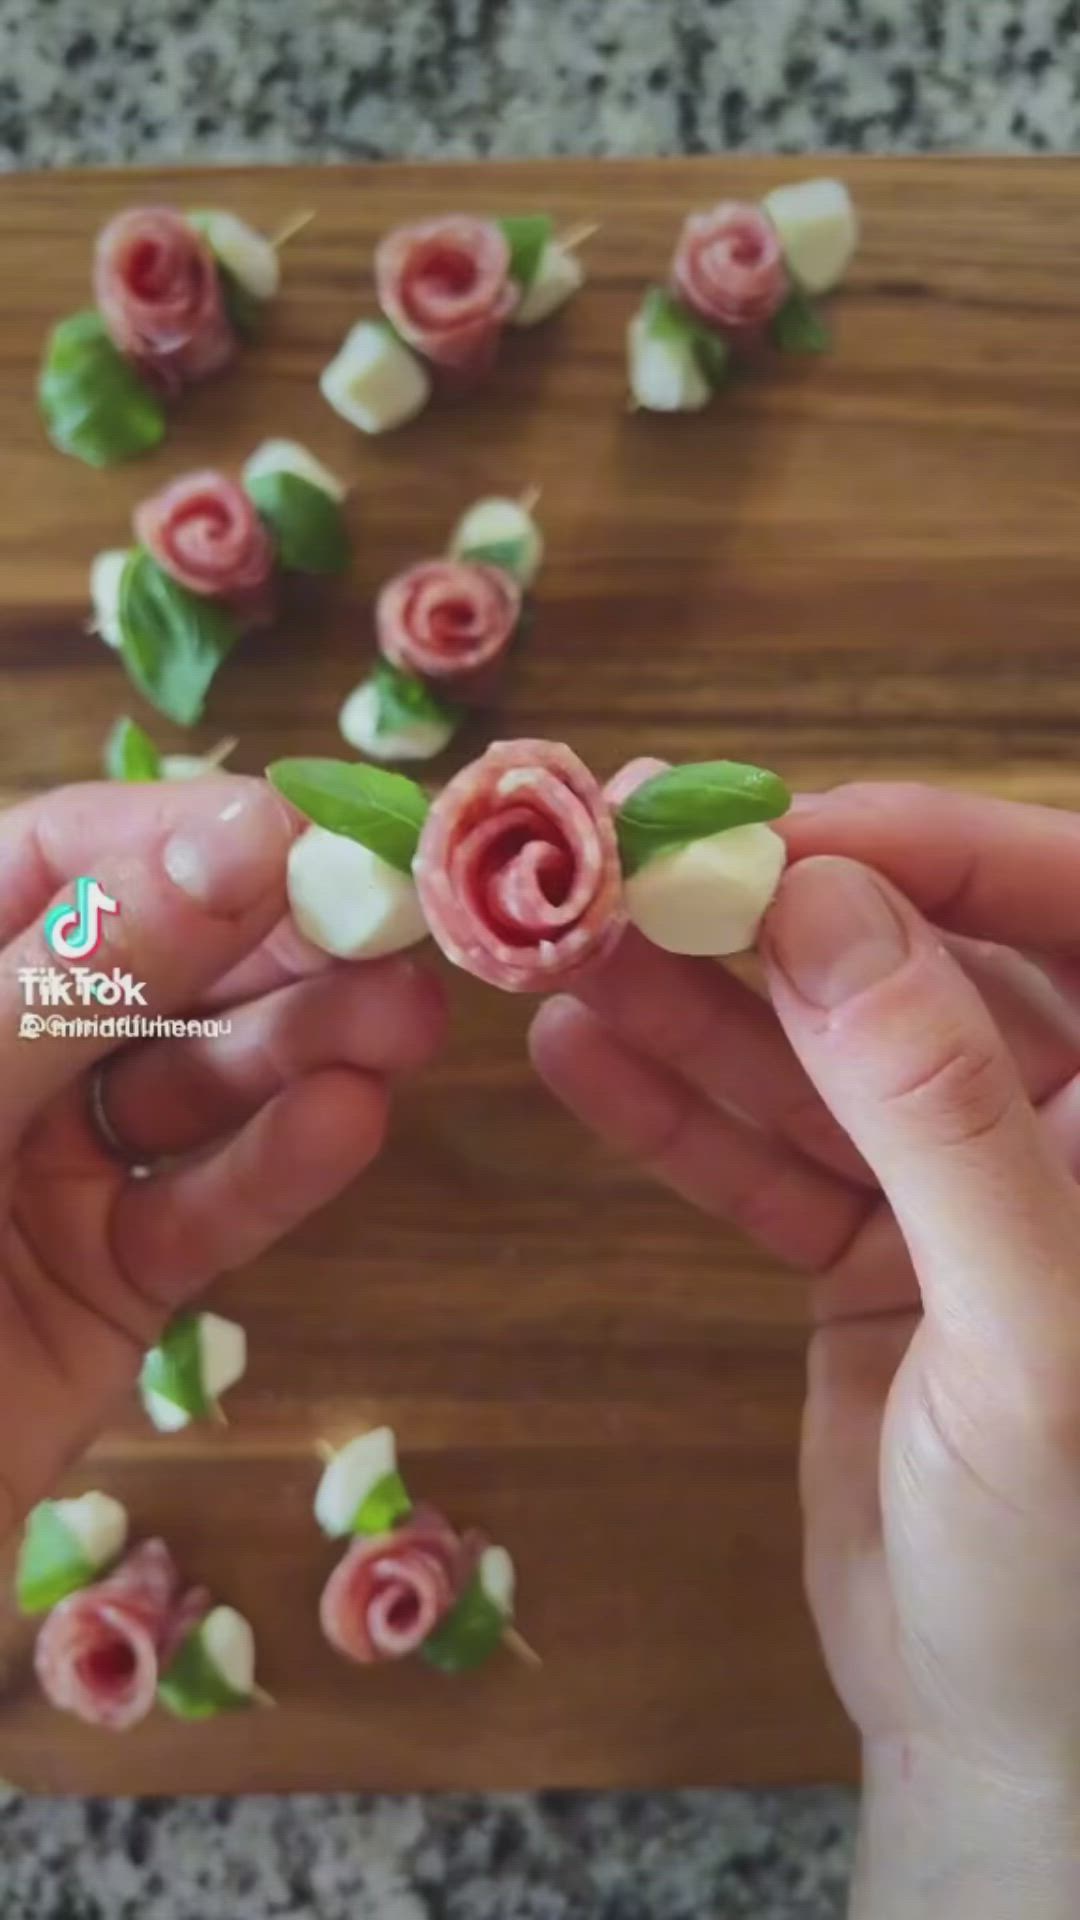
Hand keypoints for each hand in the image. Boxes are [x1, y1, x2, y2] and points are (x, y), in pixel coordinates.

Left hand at [0, 777, 444, 1534]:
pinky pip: (199, 1210)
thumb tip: (239, 837)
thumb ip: (80, 974)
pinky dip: (274, 1169)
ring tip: (407, 1024)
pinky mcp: (105, 1283)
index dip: (181, 837)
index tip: (309, 833)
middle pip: (152, 965)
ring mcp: (45, 1173)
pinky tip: (350, 1123)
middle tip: (402, 926)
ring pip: (193, 1086)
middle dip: (273, 942)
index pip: (55, 859)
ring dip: (302, 1049)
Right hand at [530, 784, 1079, 1914]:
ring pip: (818, 1057)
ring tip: (560, 949)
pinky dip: (676, 1111)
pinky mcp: (866, 1248)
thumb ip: (938, 1108)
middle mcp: (1060, 1123)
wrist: (999, 1730)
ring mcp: (955, 1184)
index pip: (1066, 908)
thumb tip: (825, 901)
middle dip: (775, 912)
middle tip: (624, 855)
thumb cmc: (1066, 1552)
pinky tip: (577, 1053)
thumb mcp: (1025, 1325)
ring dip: (695, 1005)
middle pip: (911, 966)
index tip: (773, 824)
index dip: (928, 848)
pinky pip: (766, 1156)